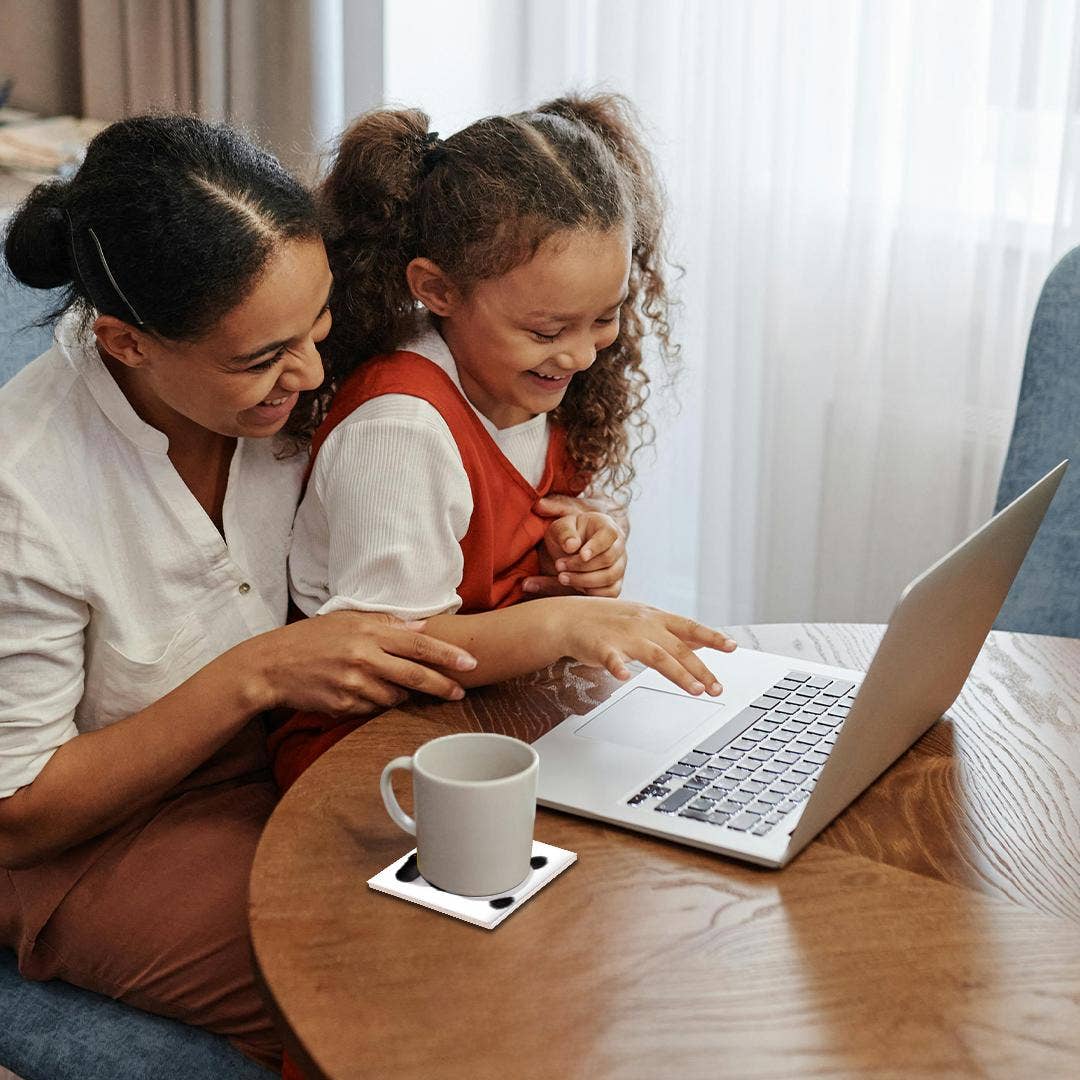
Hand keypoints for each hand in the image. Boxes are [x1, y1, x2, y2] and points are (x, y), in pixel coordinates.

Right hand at [244, 611, 477, 716]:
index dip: (447, 656)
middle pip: (415, 676)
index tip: (470, 664)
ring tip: (387, 682)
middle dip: (443, 685)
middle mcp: (364, 658)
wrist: (271, 666)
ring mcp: (354, 684)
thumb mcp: (348, 619)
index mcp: (369, 633)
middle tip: (461, 691)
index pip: (419, 645)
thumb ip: (386, 624)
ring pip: (395, 697)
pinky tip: (362, 691)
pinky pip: (372, 709)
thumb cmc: (311, 639)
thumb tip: (420, 626)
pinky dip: (376, 702)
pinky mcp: (344, 706)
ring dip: (402, 694)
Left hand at [525, 501, 626, 597]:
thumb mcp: (560, 528)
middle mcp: (618, 546)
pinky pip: (610, 593)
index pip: (609, 535)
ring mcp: (619, 566)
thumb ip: (564, 533)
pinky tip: (573, 586)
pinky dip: (591, 592)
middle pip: (608, 559)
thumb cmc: (567, 535)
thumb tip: (571, 546)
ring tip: (562, 577)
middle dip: (581, 565)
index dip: (596, 547)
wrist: (569, 549)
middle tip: (559, 565)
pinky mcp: (615, 583)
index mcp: (607, 526)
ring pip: (609, 577)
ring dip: (583, 580)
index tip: (581, 555)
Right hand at [559, 597, 737, 694]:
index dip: (712, 637)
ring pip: (655, 655)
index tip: (732, 647)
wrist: (570, 617)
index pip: (690, 627)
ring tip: (695, 690)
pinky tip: (623, 677)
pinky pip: (610, 658)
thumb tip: (702, 640)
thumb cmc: (609, 620)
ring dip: (677, 673)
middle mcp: (644, 625)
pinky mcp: (601, 647)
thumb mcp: (645, 618)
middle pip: (678, 647)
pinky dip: (616, 667)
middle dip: (700, 669)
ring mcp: (623, 635)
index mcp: (656, 618)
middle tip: (717, 688)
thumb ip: (673, 631)